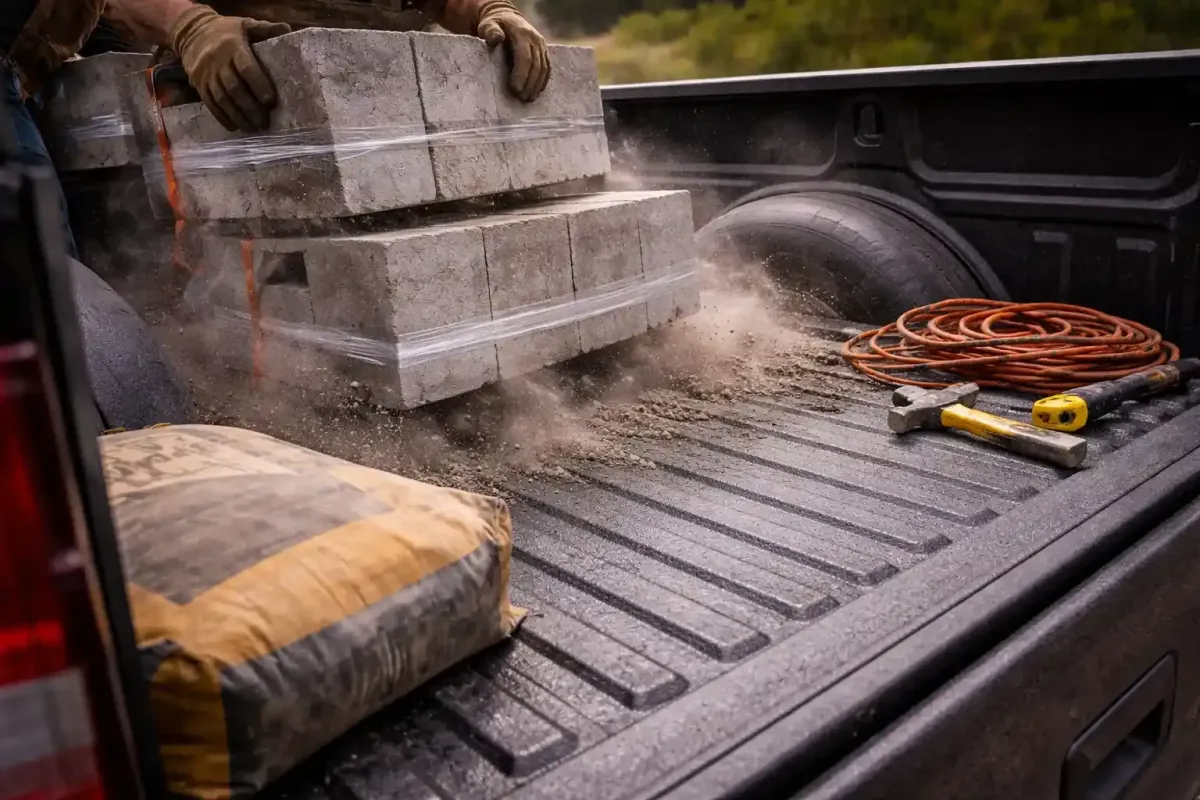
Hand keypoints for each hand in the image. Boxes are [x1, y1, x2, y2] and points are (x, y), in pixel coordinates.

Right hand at [170, 5, 290, 131]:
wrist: (191, 31)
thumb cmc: (226, 30)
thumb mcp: (244, 24)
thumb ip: (265, 28)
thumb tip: (286, 29)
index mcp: (232, 46)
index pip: (246, 68)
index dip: (259, 85)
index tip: (270, 101)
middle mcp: (217, 61)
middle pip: (234, 88)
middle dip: (250, 108)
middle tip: (264, 122)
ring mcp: (205, 74)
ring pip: (222, 99)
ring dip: (237, 116)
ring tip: (252, 128)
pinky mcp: (198, 83)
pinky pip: (209, 103)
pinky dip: (222, 117)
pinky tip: (234, 127)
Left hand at [475, 1, 549, 101]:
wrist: (507, 17)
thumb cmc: (494, 24)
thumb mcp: (487, 24)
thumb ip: (490, 31)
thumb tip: (496, 39)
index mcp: (522, 33)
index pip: (525, 57)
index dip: (521, 74)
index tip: (514, 89)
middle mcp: (535, 39)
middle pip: (536, 64)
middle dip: (529, 83)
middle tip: (521, 98)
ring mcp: (542, 45)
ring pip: (543, 68)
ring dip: (537, 85)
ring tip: (529, 99)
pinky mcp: (544, 51)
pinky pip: (547, 67)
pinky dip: (543, 81)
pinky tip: (537, 92)